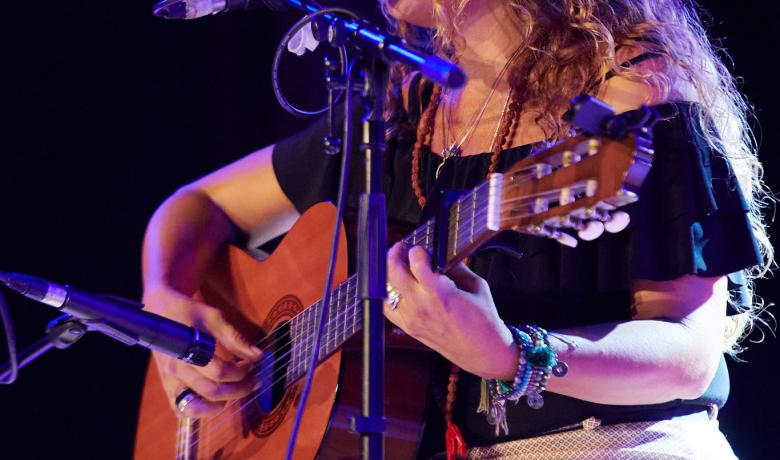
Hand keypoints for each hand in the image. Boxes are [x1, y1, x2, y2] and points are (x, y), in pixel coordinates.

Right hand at [143, 285, 262, 416]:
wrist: (159, 310)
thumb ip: (235, 338)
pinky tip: (216, 399)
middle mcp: (177, 369)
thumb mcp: (214, 317)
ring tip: (235, 391)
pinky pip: (181, 410)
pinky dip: (200, 410)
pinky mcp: (167, 387)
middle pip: (213, 392)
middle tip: (254, 381)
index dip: (242, 371)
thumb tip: (258, 356)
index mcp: (188, 349)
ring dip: (220, 404)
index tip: (252, 362)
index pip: (221, 372)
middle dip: (239, 390)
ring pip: (196, 408)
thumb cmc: (189, 311)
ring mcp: (169, 381)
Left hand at [384, 243, 517, 379]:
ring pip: (386, 289)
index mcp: (440, 294)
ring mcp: (412, 319)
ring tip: (397, 264)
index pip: (416, 264)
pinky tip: (395, 285)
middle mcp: (421, 307)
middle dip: (395, 254)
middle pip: (394, 273)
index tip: (420, 248)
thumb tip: (443, 253)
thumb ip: (457, 267)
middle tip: (401, 248)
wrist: (482, 351)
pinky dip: (387, 293)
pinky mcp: (408, 328)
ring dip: (389, 273)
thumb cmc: (483, 320)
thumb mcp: (476, 286)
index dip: (416, 251)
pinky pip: (386, 307)